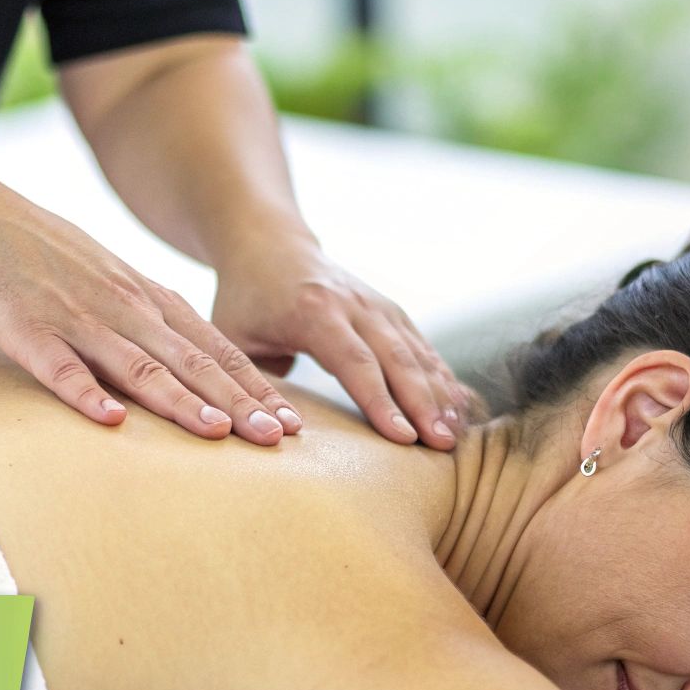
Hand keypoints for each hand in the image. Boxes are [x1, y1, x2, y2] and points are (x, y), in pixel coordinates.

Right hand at [0, 204, 301, 444]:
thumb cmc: (50, 258)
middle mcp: (125, 308)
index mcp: (150, 301)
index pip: (217, 350)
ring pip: (138, 366)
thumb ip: (156, 324)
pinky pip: (61, 368)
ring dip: (180, 401)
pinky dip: (86, 394)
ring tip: (217, 432)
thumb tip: (201, 371)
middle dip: (239, 401)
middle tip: (278, 438)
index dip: (257, 387)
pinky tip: (110, 421)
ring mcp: (78, 319)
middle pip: (192, 362)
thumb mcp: (117, 283)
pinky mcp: (29, 331)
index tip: (294, 424)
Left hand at [211, 241, 483, 448]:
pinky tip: (457, 409)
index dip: (381, 401)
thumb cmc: (245, 301)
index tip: (403, 438)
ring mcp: (376, 304)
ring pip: (416, 352)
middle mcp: (353, 303)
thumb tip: (273, 431)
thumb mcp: (233, 338)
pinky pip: (421, 346)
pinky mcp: (389, 310)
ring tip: (455, 435)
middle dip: (422, 403)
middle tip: (441, 444)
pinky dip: (440, 377)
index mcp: (313, 311)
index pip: (354, 362)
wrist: (270, 245)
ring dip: (439, 393)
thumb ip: (250, 382)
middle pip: (396, 358)